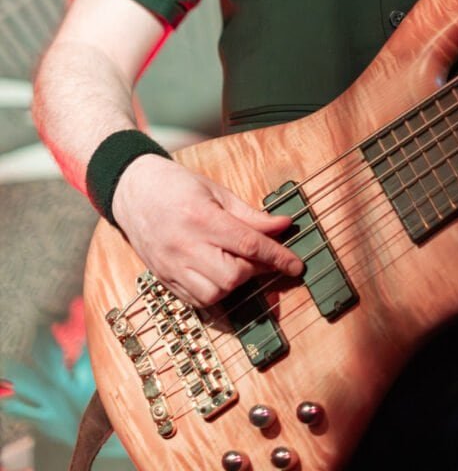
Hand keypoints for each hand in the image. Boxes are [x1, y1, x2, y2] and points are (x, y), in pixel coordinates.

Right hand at [111, 154, 303, 306]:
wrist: (132, 190)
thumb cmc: (176, 185)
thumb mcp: (216, 191)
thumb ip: (250, 215)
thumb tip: (284, 226)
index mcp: (201, 218)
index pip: (249, 245)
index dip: (278, 257)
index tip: (297, 266)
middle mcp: (185, 246)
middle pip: (232, 276)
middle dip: (255, 271)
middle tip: (263, 259)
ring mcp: (171, 266)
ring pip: (214, 295)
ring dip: (234, 285)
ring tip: (237, 266)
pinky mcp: (163, 278)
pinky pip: (195, 301)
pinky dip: (214, 295)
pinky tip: (220, 278)